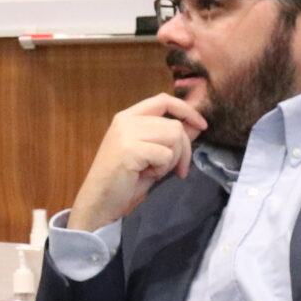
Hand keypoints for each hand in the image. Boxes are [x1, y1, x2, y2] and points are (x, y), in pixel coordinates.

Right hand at [71, 94, 206, 231]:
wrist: (98, 200)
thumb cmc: (123, 179)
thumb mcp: (151, 154)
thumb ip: (170, 137)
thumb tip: (196, 125)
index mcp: (127, 117)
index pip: (163, 100)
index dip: (186, 110)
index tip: (201, 125)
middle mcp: (126, 120)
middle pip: (175, 125)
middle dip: (183, 150)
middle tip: (177, 170)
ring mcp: (126, 133)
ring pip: (174, 138)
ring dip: (172, 159)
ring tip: (153, 170)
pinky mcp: (130, 149)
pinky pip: (166, 155)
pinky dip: (162, 169)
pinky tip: (145, 174)